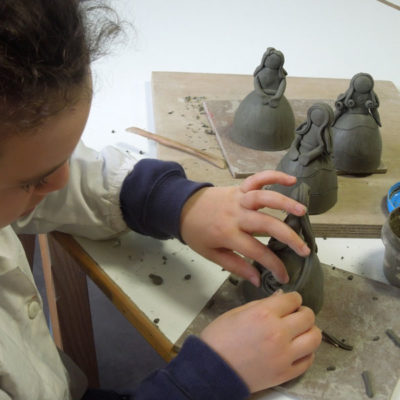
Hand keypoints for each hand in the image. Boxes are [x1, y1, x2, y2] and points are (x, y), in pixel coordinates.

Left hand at [180, 170, 309, 285]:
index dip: (274, 265)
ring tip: (302, 212)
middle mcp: (236, 215)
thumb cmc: (197, 233)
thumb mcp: (212, 254)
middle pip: (266, 224)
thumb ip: (236, 266)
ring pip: (264, 197)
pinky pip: (257, 178)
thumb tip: (258, 280)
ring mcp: (238, 198)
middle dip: (289, 238)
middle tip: (305, 250)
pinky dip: (274, 176)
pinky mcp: (238, 187)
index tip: (285, 276)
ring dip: (285, 202)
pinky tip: (290, 178)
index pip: (257, 252)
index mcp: (228, 234)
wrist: (181, 207)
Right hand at [200, 291, 321, 392]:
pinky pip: (308, 360)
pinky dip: (306, 352)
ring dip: (310, 331)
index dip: (293, 298)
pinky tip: (297, 349)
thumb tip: (281, 298)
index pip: (294, 300)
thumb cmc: (219, 339)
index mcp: (264, 314)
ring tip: (299, 332)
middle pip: (308, 317)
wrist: (212, 369)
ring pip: (314, 338)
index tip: (291, 301)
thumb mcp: (237, 312)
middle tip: (296, 315)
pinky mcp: (285, 373)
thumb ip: (262, 304)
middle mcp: (278, 333)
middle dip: (303, 312)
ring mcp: (284, 355)